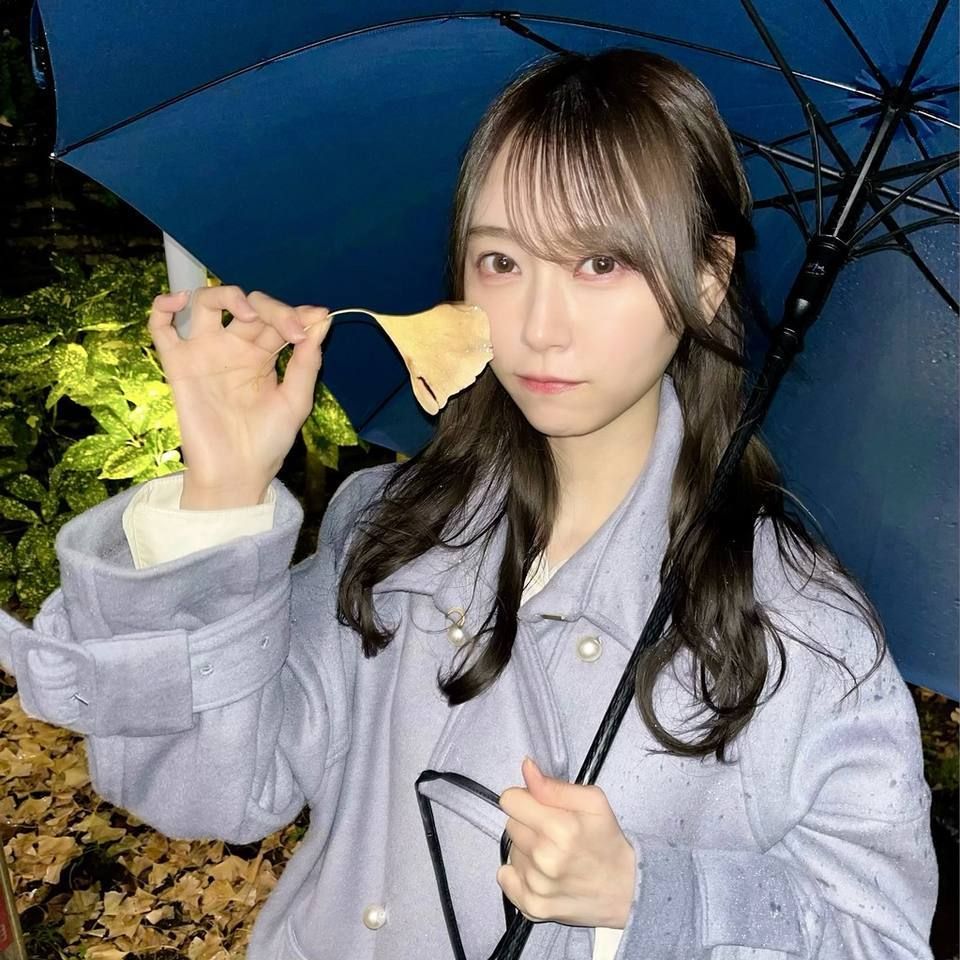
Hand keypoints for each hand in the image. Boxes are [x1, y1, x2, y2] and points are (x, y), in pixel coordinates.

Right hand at [148, 285, 330, 503]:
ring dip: (225, 295)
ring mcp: (205, 353)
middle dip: (273, 309)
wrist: (236, 473)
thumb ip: (308, 361)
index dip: (296, 313)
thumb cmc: (267, 442)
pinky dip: (162, 306)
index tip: (316, 320)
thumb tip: (322, 319)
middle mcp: (233, 347)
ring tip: (246, 312)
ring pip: (205, 303)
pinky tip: (179, 300)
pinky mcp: (178, 364)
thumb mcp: (296, 400)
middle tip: (292, 329)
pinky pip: (161, 328)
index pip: (277, 318)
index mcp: (264, 354)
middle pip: (248, 306)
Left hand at [497, 757, 635, 928]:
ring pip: (510, 849)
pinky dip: (518, 874)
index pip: (509, 800)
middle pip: (510, 824)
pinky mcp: (532, 907)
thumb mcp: (593, 802)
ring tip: (552, 854)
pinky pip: (504, 878)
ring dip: (526, 849)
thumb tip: (526, 767)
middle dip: (528, 823)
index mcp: (560, 828)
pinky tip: (541, 873)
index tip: (541, 807)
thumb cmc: (608, 841)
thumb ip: (555, 785)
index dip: (525, 799)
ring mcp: (536, 885)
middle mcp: (544, 858)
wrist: (627, 892)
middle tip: (553, 832)